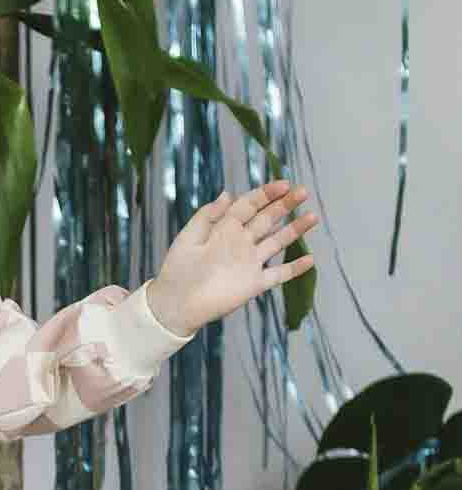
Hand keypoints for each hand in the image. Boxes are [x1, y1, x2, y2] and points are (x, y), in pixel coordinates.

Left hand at [148, 180, 318, 336]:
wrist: (175, 305)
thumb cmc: (177, 271)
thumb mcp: (188, 238)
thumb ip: (208, 216)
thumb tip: (228, 193)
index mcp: (225, 229)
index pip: (249, 205)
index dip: (266, 194)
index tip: (284, 184)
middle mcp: (241, 243)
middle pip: (267, 219)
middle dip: (285, 205)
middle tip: (302, 191)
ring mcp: (249, 263)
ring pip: (277, 243)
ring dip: (295, 230)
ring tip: (312, 217)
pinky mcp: (254, 284)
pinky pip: (279, 275)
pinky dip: (294, 268)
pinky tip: (310, 259)